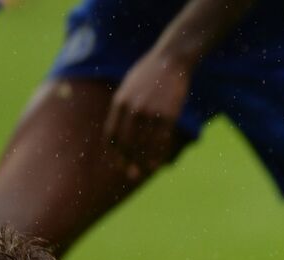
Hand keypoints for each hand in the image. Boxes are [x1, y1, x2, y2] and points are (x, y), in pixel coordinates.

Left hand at [103, 51, 190, 174]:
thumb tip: (121, 128)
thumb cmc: (150, 73)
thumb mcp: (129, 87)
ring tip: (147, 172)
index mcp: (120, 102)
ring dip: (145, 161)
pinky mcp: (167, 115)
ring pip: (145, 145)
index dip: (115, 152)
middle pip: (128, 142)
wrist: (171, 60)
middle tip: (132, 175)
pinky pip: (162, 141)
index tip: (119, 164)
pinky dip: (160, 154)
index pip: (113, 134)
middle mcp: (132, 109)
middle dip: (129, 161)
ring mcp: (150, 112)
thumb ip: (123, 106)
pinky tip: (160, 163)